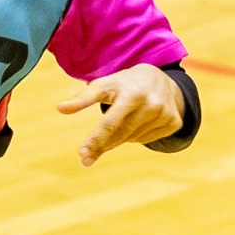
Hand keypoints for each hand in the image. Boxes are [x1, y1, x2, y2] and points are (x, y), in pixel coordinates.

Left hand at [57, 63, 184, 167]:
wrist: (160, 77)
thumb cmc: (124, 83)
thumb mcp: (104, 85)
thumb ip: (83, 98)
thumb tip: (60, 108)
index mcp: (132, 94)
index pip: (110, 123)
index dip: (96, 139)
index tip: (82, 154)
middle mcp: (152, 104)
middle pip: (120, 135)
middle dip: (101, 146)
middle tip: (84, 157)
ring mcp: (165, 115)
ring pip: (132, 139)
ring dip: (119, 138)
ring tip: (117, 125)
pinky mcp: (174, 122)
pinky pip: (146, 139)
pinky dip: (135, 136)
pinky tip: (136, 123)